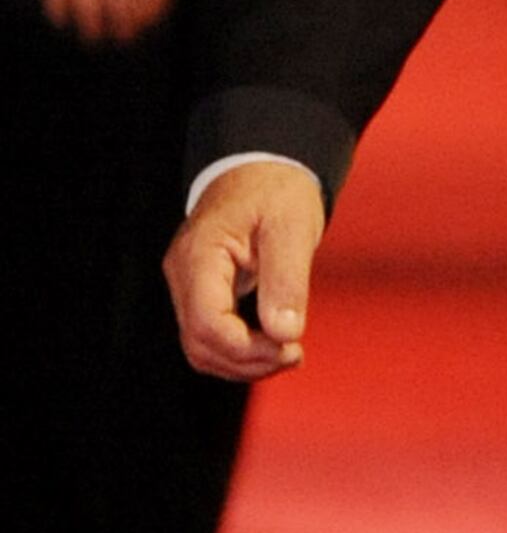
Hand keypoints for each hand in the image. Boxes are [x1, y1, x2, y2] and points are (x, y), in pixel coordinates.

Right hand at [165, 157, 326, 381]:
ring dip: (244, 363)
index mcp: (200, 255)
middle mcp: (184, 275)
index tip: (292, 347)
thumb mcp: (291, 227)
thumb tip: (285, 333)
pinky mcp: (202, 293)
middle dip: (249, 361)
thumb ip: (287, 280)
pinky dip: (241, 352)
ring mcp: (188, 286)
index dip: (248, 349)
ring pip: (202, 348)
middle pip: (200, 344)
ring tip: (289, 352)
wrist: (261, 170)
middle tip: (296, 354)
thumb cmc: (276, 192)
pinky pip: (211, 336)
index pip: (207, 323)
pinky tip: (276, 345)